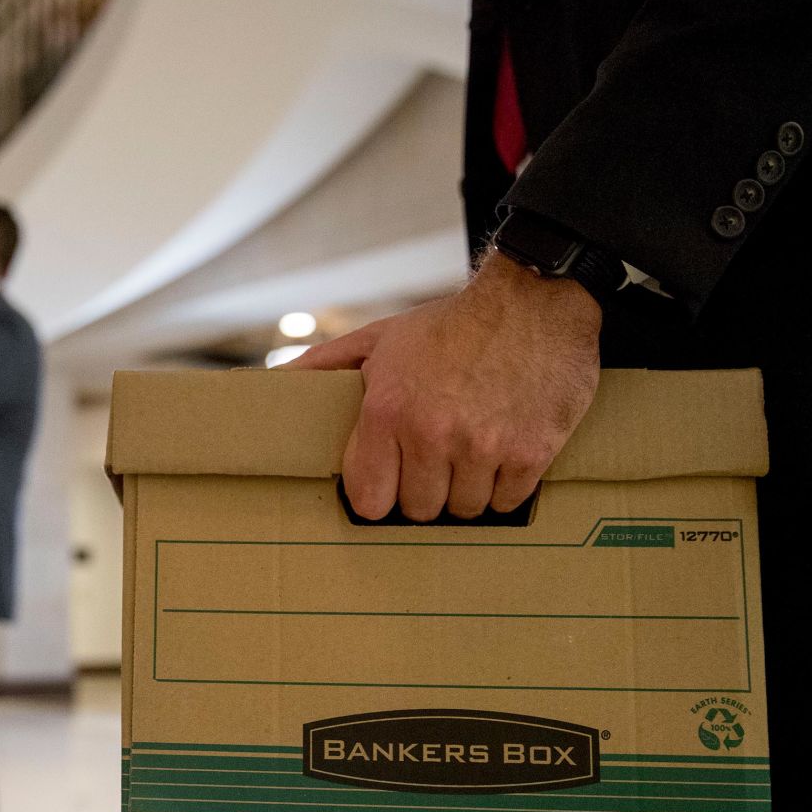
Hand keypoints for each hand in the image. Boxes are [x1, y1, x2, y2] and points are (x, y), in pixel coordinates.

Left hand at [288, 252, 600, 521]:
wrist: (536, 301)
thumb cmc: (453, 324)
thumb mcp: (381, 338)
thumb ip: (326, 365)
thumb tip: (275, 383)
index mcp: (387, 411)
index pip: (369, 499)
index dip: (378, 497)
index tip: (388, 487)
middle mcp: (432, 434)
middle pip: (418, 510)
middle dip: (424, 493)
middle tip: (434, 466)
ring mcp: (483, 447)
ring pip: (464, 510)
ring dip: (466, 492)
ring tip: (470, 457)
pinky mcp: (530, 454)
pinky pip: (507, 502)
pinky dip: (505, 489)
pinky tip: (503, 457)